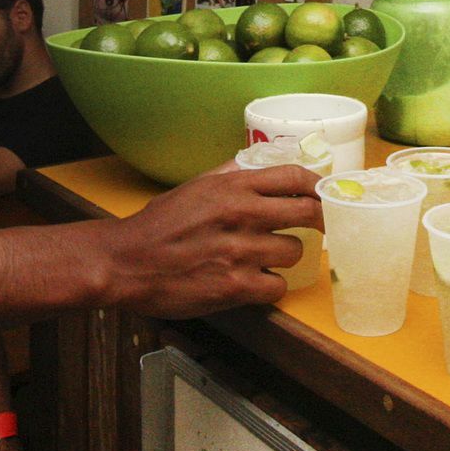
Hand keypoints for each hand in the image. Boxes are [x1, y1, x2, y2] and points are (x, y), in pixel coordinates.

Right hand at [103, 165, 321, 317]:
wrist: (125, 262)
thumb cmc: (157, 226)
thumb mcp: (194, 187)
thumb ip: (228, 174)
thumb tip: (258, 163)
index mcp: (232, 187)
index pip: (294, 177)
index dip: (317, 186)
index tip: (324, 194)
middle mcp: (241, 214)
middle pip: (308, 213)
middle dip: (321, 221)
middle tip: (322, 229)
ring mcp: (239, 252)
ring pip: (294, 252)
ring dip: (285, 257)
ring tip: (266, 259)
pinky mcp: (234, 287)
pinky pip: (277, 287)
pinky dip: (269, 286)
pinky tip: (254, 282)